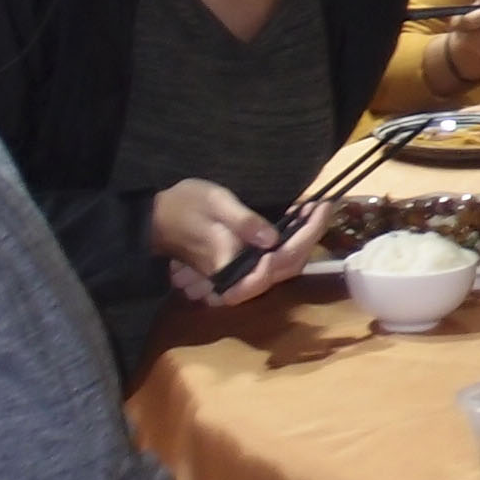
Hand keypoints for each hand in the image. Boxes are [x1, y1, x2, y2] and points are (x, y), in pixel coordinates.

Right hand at [154, 182, 315, 305]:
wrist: (157, 220)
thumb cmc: (184, 206)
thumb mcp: (214, 203)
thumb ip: (243, 223)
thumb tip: (272, 239)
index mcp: (230, 263)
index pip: (280, 261)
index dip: (306, 237)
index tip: (321, 209)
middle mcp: (238, 276)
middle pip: (287, 267)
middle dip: (311, 237)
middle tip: (322, 206)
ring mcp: (240, 274)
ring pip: (284, 268)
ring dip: (304, 241)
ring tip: (315, 211)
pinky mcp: (242, 268)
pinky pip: (274, 263)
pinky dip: (292, 245)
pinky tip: (300, 223)